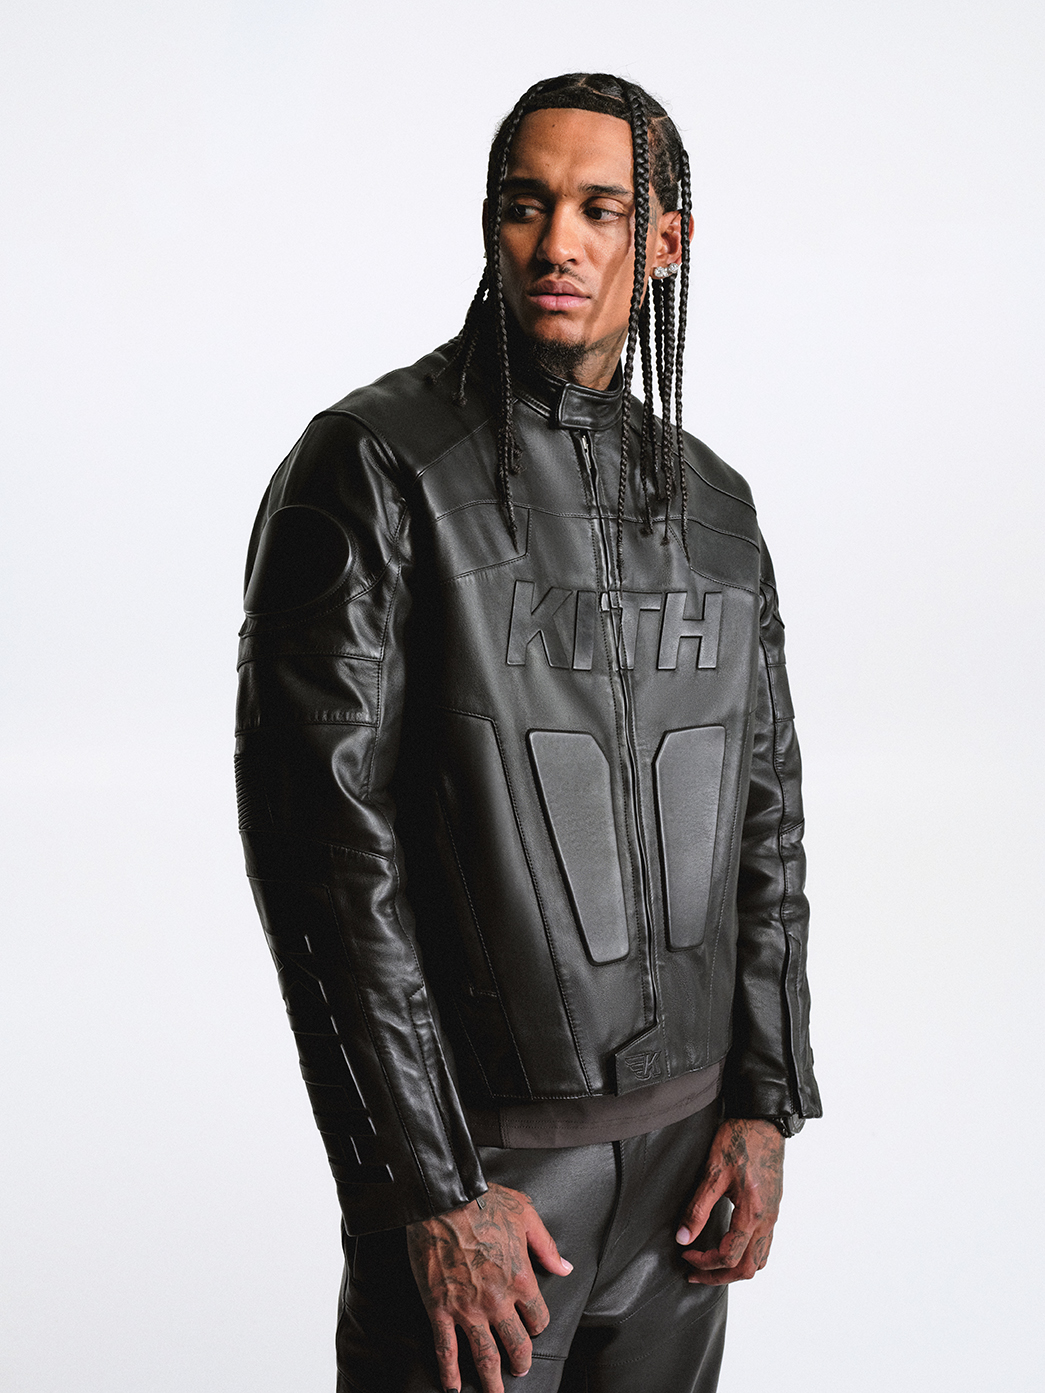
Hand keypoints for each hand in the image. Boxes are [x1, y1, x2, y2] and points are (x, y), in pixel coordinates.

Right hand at [406, 1183, 572, 1392]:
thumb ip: (547, 1246)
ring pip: (485, 1356)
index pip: (538, 1318)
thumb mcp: (525, 1215)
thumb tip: (565, 1267)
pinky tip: (453, 1387)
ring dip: (492, 1380)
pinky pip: (446, 1349)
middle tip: (521, 1370)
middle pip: (516, 1345)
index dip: (538, 1326)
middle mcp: (497, 1300)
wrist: (441, 1200)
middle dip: (521, 1362)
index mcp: (520, 1278)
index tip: (534, 1327)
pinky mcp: (440, 1309)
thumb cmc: (483, 1202)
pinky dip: (450, 1373)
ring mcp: (467, 1309)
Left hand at [675, 1118, 783, 1284]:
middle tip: (695, 1272)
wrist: (763, 1121)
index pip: (729, 1256)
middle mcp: (767, 1220)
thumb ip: (698, 1208)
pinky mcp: (773, 1208)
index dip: (704, 1263)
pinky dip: (747, 1255)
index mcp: (752, 1213)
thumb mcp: (714, 1172)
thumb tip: (683, 1238)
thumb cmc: (739, 1140)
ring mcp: (773, 1215)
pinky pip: (764, 1245)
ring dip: (734, 1269)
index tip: (686, 1254)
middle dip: (719, 1276)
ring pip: (759, 1260)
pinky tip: (730, 1246)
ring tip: (711, 1265)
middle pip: (747, 1268)